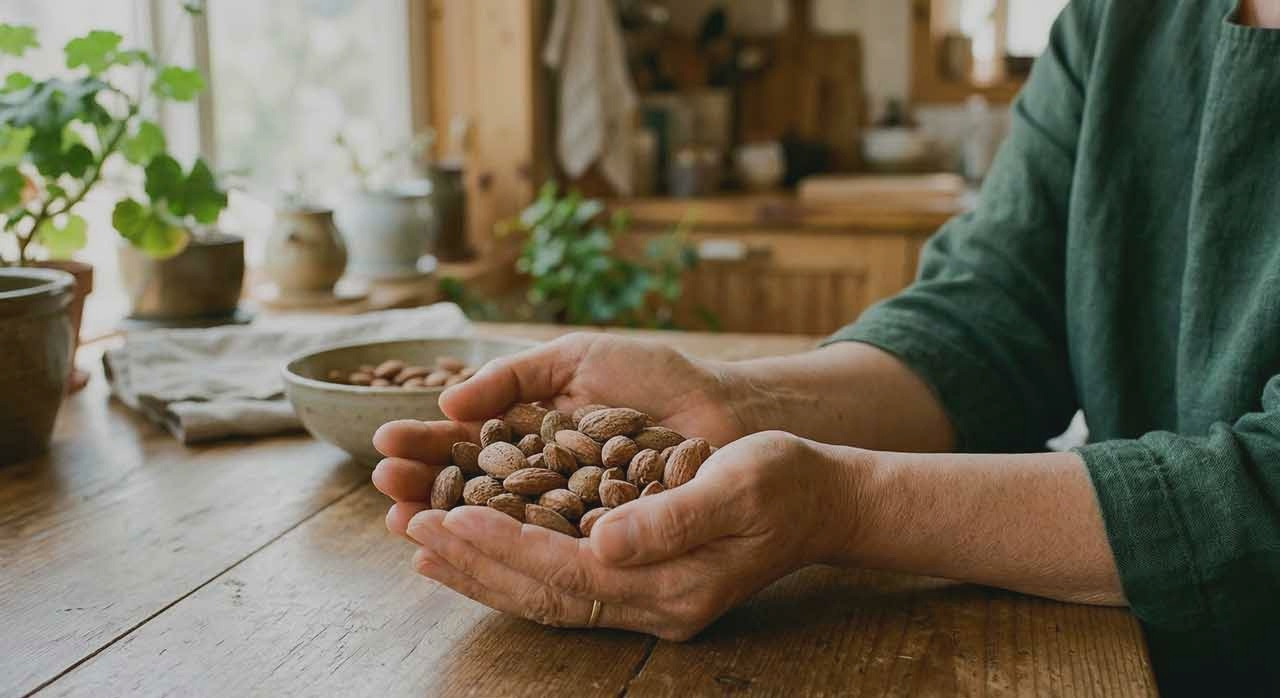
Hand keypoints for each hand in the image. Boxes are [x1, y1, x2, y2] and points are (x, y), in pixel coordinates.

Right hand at [371, 332, 750, 513]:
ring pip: (498, 523)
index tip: (384, 443)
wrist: (723, 408)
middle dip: (424, 486)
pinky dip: (509, 552)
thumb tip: (448, 400)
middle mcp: (541, 478)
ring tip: (406, 522)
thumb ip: (514, 376)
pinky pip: (548, 550)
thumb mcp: (576, 360)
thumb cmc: (653, 377)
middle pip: (470, 487)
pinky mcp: (599, 542)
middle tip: (385, 486)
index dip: (426, 444)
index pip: (466, 442)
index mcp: (531, 433)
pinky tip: (470, 550)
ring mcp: (568, 513)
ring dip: (450, 523)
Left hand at [394, 430, 861, 640]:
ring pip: (546, 596)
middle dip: (476, 563)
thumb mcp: (739, 485)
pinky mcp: (642, 586)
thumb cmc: (785, 482)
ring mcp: (648, 603)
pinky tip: (482, 549)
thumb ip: (673, 518)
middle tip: (413, 529)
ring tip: (426, 544)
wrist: (822, 502)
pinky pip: (564, 586)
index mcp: (672, 584)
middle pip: (544, 593)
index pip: (567, 572)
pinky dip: (516, 568)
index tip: (449, 515)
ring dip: (484, 570)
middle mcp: (653, 606)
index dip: (504, 546)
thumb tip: (604, 540)